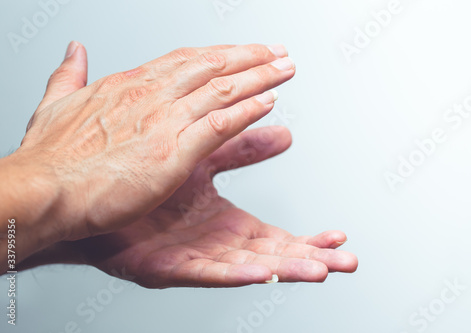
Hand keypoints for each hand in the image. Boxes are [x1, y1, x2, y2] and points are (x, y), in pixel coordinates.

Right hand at [16, 41, 294, 244]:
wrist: (40, 191)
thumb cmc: (48, 159)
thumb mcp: (54, 105)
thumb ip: (69, 76)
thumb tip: (74, 51)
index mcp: (129, 86)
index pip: (185, 60)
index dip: (219, 53)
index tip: (243, 50)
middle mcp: (150, 97)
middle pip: (211, 67)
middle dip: (250, 58)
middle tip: (278, 52)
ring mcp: (163, 122)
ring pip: (221, 90)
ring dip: (259, 77)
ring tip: (284, 70)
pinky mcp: (171, 153)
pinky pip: (219, 126)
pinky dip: (247, 112)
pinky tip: (268, 104)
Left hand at [20, 127, 357, 287]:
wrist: (83, 190)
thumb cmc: (138, 178)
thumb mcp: (203, 155)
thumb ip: (241, 145)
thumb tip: (280, 128)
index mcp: (220, 221)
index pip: (272, 235)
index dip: (307, 238)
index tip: (339, 237)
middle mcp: (210, 241)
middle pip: (270, 255)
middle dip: (310, 258)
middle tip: (345, 260)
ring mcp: (190, 254)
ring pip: (246, 266)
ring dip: (284, 269)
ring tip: (318, 269)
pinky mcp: (166, 263)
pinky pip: (204, 271)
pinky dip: (234, 273)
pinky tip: (262, 271)